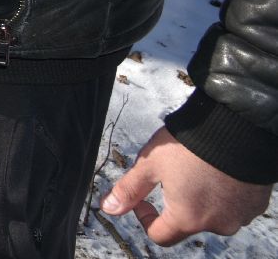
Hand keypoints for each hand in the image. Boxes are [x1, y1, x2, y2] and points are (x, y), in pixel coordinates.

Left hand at [100, 127, 272, 244]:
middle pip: (188, 223)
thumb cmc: (192, 145)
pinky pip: (234, 205)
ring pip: (213, 214)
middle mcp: (217, 224)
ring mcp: (240, 216)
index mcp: (188, 219)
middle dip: (176, 204)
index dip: (145, 219)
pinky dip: (224, 194)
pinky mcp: (256, 204)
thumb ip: (129, 189)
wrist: (238, 129)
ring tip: (197, 170)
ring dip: (202, 199)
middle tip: (173, 176)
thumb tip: (109, 208)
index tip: (143, 201)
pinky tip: (218, 172)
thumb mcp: (150, 164)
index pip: (160, 235)